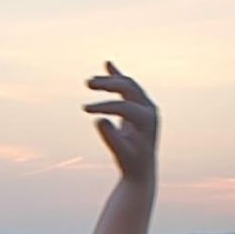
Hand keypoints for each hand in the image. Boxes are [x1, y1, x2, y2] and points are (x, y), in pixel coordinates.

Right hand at [84, 62, 157, 184]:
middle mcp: (149, 108)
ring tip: (90, 82)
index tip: (85, 110)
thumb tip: (99, 120)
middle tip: (88, 84)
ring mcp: (145, 105)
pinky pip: (127, 87)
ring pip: (127, 85)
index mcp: (147, 119)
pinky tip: (108, 65)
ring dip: (109, 80)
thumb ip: (112, 138)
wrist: (141, 168)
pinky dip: (117, 77)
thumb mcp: (120, 154)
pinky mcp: (139, 106)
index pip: (124, 106)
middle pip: (128, 88)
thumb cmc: (130, 163)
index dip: (104, 106)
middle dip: (108, 85)